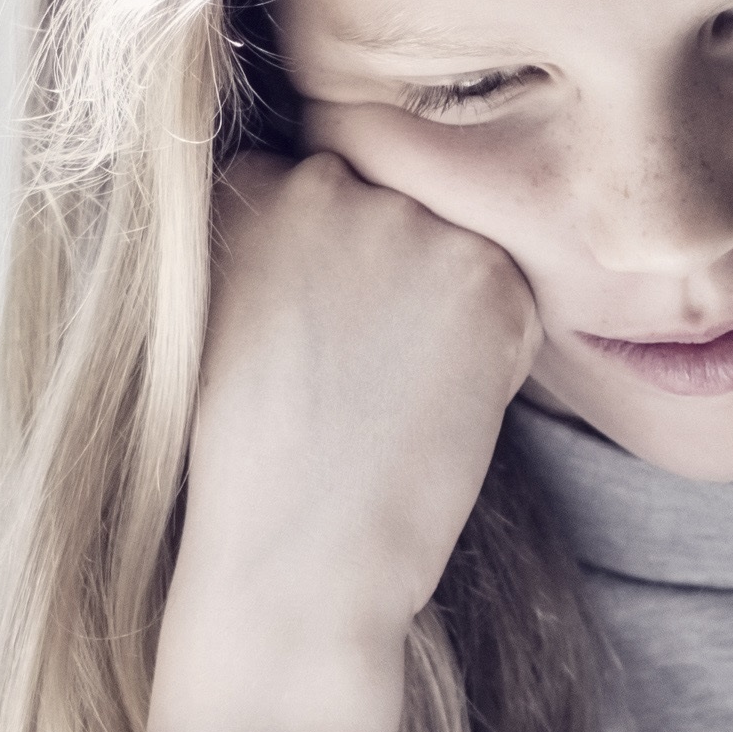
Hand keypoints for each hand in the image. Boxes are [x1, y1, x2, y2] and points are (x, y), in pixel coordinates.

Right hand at [142, 147, 539, 731]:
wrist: (298, 549)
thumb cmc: (248, 457)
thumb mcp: (223, 313)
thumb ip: (274, 240)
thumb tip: (342, 220)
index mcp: (248, 188)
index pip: (312, 182)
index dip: (323, 257)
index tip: (315, 319)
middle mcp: (330, 184)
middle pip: (388, 202)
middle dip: (388, 268)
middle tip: (363, 362)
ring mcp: (411, 224)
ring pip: (452, 245)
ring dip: (442, 302)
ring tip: (394, 388)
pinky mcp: (487, 277)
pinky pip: (509, 296)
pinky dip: (492, 349)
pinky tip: (437, 402)